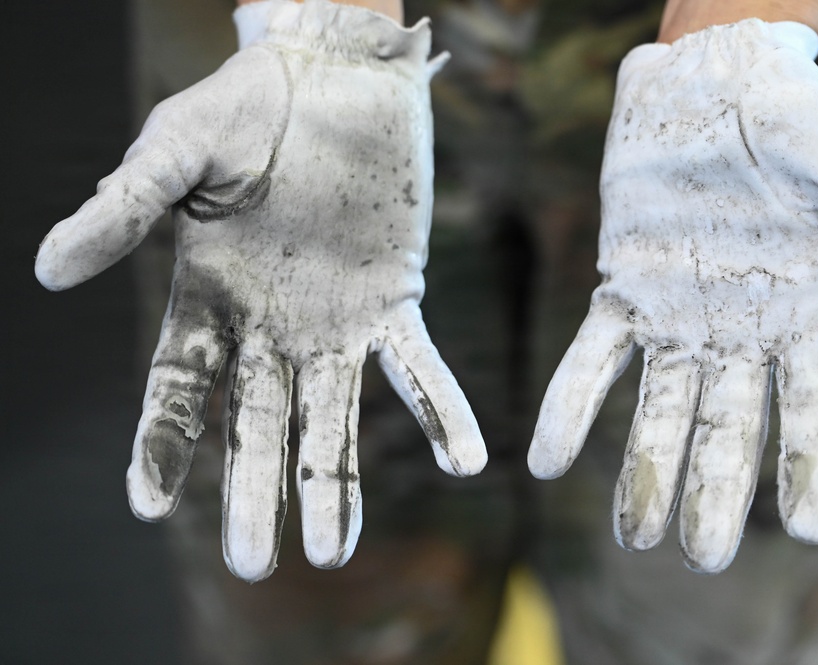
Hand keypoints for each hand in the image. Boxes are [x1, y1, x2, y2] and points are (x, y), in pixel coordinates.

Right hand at [35, 2, 483, 582]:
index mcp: (208, 299)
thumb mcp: (177, 150)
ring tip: (334, 550)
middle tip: (252, 565)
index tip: (145, 504)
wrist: (336, 78)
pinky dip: (440, 413)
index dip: (162, 444)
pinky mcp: (397, 301)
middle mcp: (271, 328)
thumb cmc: (247, 105)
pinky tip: (464, 463)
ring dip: (336, 484)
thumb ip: (125, 207)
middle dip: (254, 492)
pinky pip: (419, 368)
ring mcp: (336, 323)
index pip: (178, 388)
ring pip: (333, 418)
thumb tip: (49, 269)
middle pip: (257, 425)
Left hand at [528, 20, 817, 572]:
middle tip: (701, 559)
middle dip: (715, 491)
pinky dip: (572, 406)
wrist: (713, 77)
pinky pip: (593, 357)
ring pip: (660, 410)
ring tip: (634, 537)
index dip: (810, 468)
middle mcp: (736, 332)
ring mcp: (675, 316)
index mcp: (800, 315)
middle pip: (728, 429)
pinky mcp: (622, 288)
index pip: (809, 409)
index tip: (813, 532)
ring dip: (645, 469)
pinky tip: (547, 460)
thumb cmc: (797, 117)